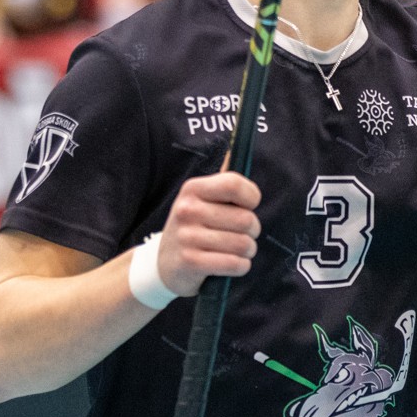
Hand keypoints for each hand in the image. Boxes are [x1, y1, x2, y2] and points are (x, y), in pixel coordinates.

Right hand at [154, 171, 261, 294]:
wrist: (164, 264)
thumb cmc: (193, 228)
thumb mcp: (200, 200)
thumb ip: (222, 181)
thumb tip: (235, 149)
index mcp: (193, 189)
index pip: (234, 184)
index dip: (251, 197)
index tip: (249, 206)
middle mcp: (188, 210)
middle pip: (246, 219)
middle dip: (252, 231)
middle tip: (242, 234)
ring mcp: (187, 237)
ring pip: (244, 244)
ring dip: (248, 251)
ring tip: (236, 250)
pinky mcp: (191, 262)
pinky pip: (235, 264)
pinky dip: (240, 267)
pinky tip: (231, 264)